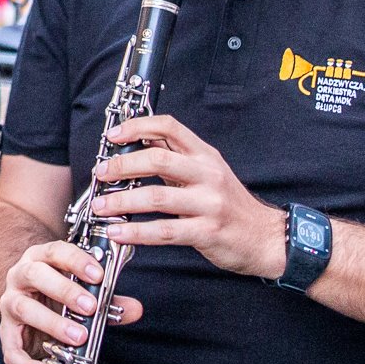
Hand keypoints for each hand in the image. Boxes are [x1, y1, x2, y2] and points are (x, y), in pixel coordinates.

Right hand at [0, 239, 142, 363]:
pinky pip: (11, 350)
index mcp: (41, 259)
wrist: (28, 302)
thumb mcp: (84, 291)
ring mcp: (10, 303)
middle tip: (90, 307)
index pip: (55, 251)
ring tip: (78, 336)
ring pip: (23, 308)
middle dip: (64, 290)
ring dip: (51, 322)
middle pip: (35, 275)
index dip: (76, 261)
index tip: (98, 275)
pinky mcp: (7, 333)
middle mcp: (20, 277)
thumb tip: (134, 309)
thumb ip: (108, 299)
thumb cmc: (58, 294)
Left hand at [93, 115, 287, 279]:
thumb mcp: (207, 171)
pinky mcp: (206, 232)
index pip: (170, 127)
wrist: (264, 237)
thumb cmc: (228, 204)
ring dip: (122, 202)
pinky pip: (165, 231)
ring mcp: (208, 203)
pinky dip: (137, 233)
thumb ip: (175, 157)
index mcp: (205, 155)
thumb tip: (138, 140)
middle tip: (101, 173)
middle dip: (122, 165)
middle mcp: (207, 174)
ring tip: (101, 206)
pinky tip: (118, 233)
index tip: (113, 135)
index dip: (138, 126)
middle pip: (158, 159)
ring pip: (157, 197)